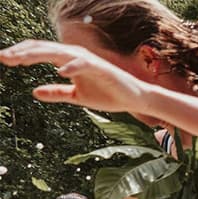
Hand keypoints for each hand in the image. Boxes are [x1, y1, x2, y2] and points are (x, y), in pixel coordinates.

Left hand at [0, 41, 149, 114]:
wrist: (134, 99)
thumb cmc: (108, 95)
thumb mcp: (78, 96)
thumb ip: (57, 92)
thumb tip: (34, 91)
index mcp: (68, 60)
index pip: (40, 51)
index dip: (21, 54)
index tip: (4, 60)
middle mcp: (76, 56)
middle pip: (44, 48)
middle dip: (22, 52)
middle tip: (4, 57)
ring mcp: (88, 61)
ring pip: (59, 52)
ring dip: (38, 55)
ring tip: (21, 60)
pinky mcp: (102, 68)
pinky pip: (83, 64)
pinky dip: (72, 66)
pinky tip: (60, 71)